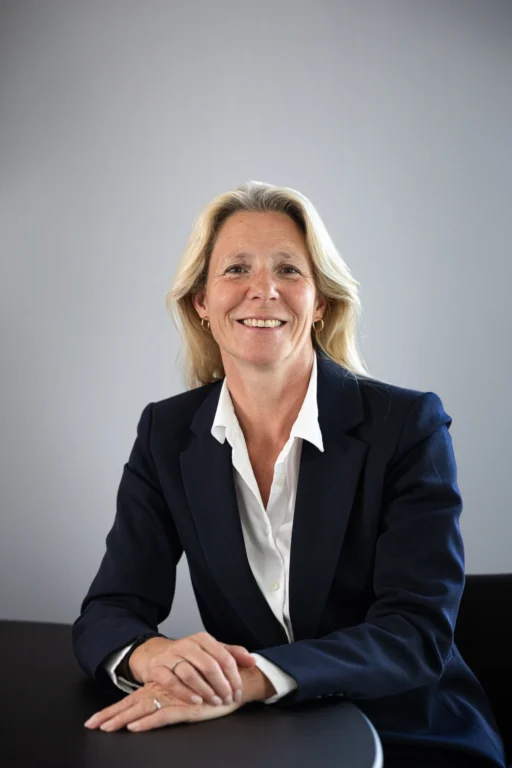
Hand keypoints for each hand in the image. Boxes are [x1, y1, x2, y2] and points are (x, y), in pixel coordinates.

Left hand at [84, 679, 241, 732]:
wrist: (234, 683)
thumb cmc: (210, 689)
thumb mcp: (186, 694)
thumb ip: (171, 699)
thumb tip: (150, 710)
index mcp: (161, 689)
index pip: (132, 699)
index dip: (113, 710)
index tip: (94, 721)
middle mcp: (163, 692)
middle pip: (132, 704)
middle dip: (110, 715)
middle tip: (91, 725)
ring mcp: (174, 699)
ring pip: (143, 709)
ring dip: (122, 719)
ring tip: (105, 728)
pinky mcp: (186, 707)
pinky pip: (163, 716)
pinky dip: (148, 723)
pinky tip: (135, 728)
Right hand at [130, 631, 256, 706]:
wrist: (157, 655)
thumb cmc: (189, 656)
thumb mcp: (211, 651)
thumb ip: (232, 654)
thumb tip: (252, 661)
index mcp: (202, 639)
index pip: (223, 657)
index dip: (234, 676)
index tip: (238, 691)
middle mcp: (186, 645)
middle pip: (208, 665)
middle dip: (221, 685)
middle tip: (228, 699)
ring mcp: (170, 656)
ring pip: (190, 673)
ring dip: (205, 690)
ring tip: (214, 701)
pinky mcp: (157, 669)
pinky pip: (171, 681)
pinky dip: (185, 693)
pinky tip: (196, 701)